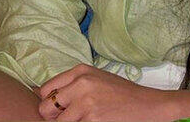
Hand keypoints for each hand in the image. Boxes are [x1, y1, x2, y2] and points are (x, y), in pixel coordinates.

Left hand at [38, 64, 171, 121]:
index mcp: (80, 71)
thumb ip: (72, 85)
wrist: (148, 105)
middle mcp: (81, 84)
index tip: (59, 110)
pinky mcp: (92, 120)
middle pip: (46, 107)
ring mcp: (86, 102)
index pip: (45, 90)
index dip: (49, 104)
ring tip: (86, 119)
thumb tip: (42, 96)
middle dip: (54, 118)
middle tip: (71, 119)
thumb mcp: (95, 80)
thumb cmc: (121, 94)